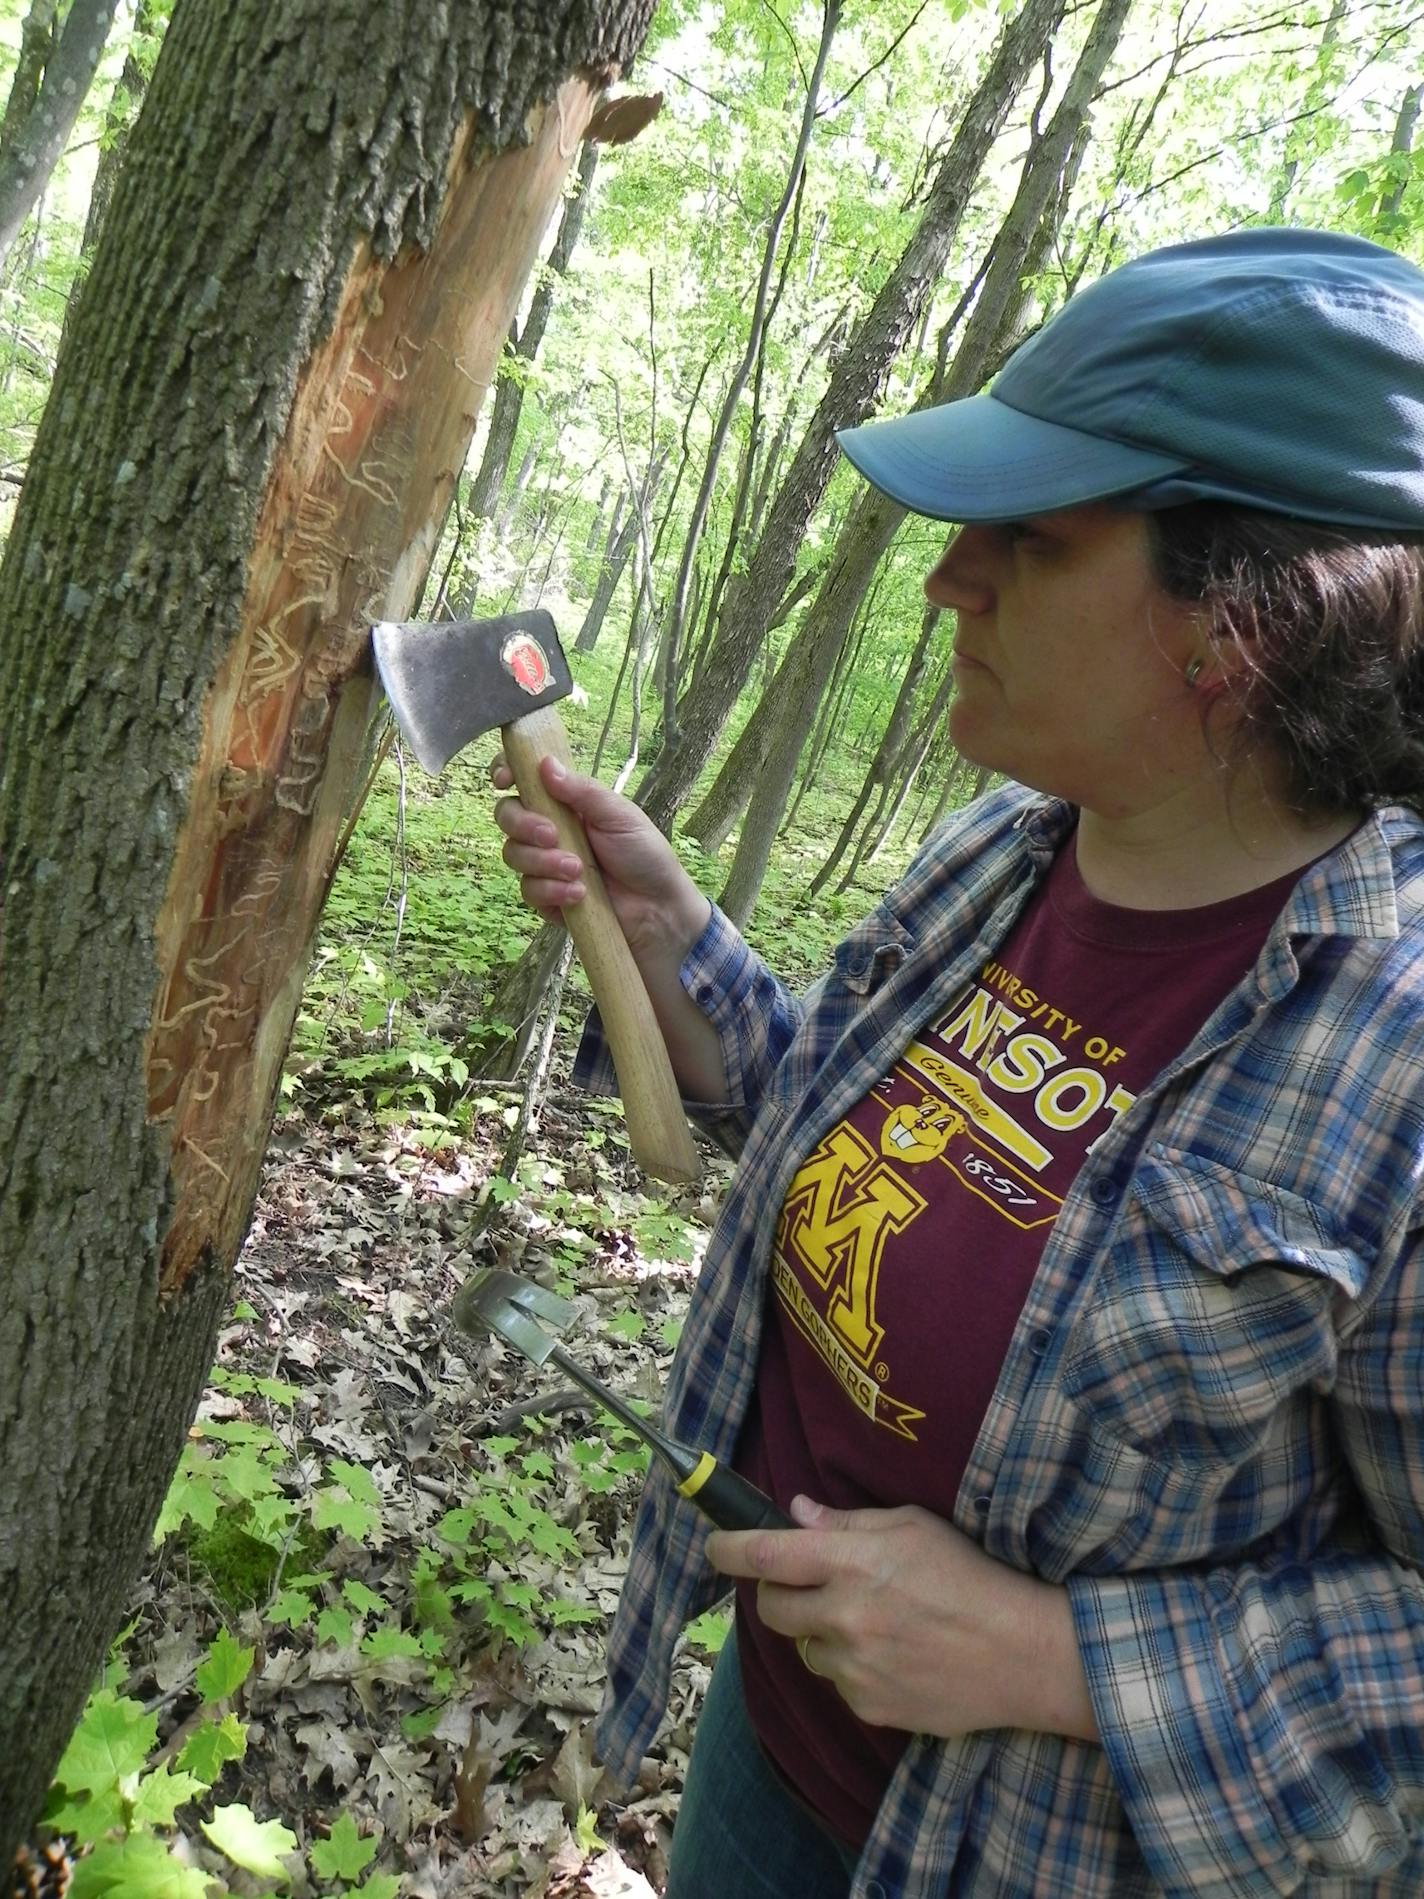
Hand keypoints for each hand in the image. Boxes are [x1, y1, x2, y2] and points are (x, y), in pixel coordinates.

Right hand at [491, 754, 709, 958]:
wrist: (657, 908)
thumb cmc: (644, 855)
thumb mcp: (619, 815)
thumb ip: (582, 790)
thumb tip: (546, 764)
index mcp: (565, 803)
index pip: (524, 780)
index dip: (506, 773)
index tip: (504, 780)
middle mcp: (549, 829)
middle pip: (507, 816)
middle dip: (524, 824)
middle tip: (553, 836)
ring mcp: (544, 864)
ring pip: (513, 854)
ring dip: (544, 862)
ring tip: (579, 870)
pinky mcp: (546, 896)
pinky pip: (528, 890)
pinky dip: (552, 890)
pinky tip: (579, 894)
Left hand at [705, 1495, 1096, 1741]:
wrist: (1021, 1653)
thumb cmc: (970, 1575)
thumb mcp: (913, 1527)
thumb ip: (847, 1523)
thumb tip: (795, 1512)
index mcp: (851, 1563)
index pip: (764, 1554)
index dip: (727, 1548)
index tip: (714, 1545)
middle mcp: (843, 1616)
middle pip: (771, 1607)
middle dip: (779, 1592)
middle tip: (810, 1584)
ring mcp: (853, 1667)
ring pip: (805, 1647)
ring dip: (821, 1633)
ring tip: (872, 1622)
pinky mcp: (868, 1706)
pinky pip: (838, 1682)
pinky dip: (852, 1667)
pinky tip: (893, 1655)